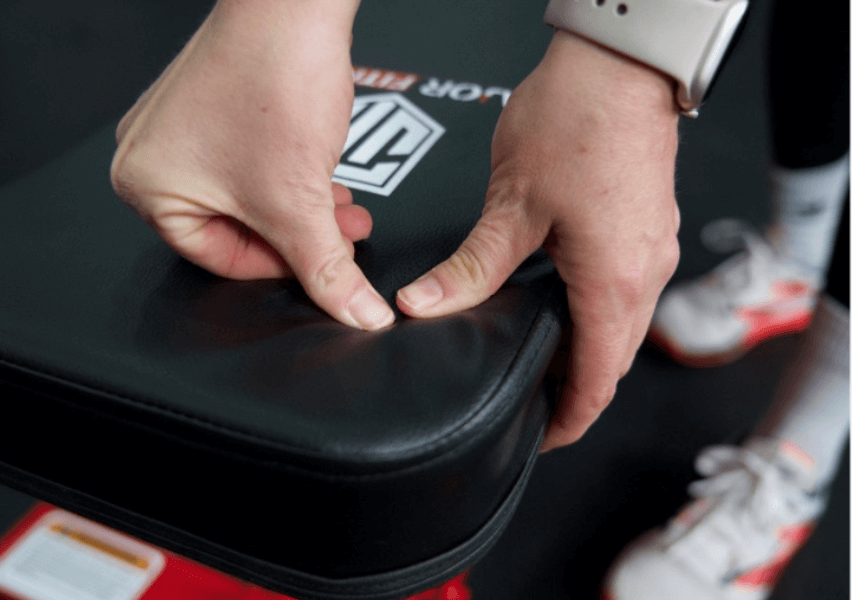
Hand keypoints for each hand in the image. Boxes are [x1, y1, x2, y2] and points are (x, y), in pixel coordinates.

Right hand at [111, 0, 394, 330]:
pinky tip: (324, 171)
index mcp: (145, 186)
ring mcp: (176, 125)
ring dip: (301, 206)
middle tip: (340, 234)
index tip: (321, 265)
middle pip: (234, 228)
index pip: (218, 259)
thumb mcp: (300, 201)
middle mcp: (149, 154)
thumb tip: (356, 316)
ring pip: (247, 195)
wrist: (294, 2)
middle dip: (299, 235)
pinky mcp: (209, 103)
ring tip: (343, 205)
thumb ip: (328, 269)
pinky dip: (287, 174)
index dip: (280, 268)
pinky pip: (246, 160)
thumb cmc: (274, 79)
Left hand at [396, 31, 680, 450]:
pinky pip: (629, 293)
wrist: (620, 63)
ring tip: (543, 362)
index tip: (542, 434)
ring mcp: (653, 249)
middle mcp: (644, 273)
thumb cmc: (578, 118)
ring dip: (590, 354)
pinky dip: (600, 317)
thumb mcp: (512, 205)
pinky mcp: (649, 227)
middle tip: (534, 404)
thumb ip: (471, 266)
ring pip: (625, 328)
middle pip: (615, 362)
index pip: (597, 380)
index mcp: (613, 282)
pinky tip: (564, 306)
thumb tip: (426, 304)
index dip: (569, 418)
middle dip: (577, 392)